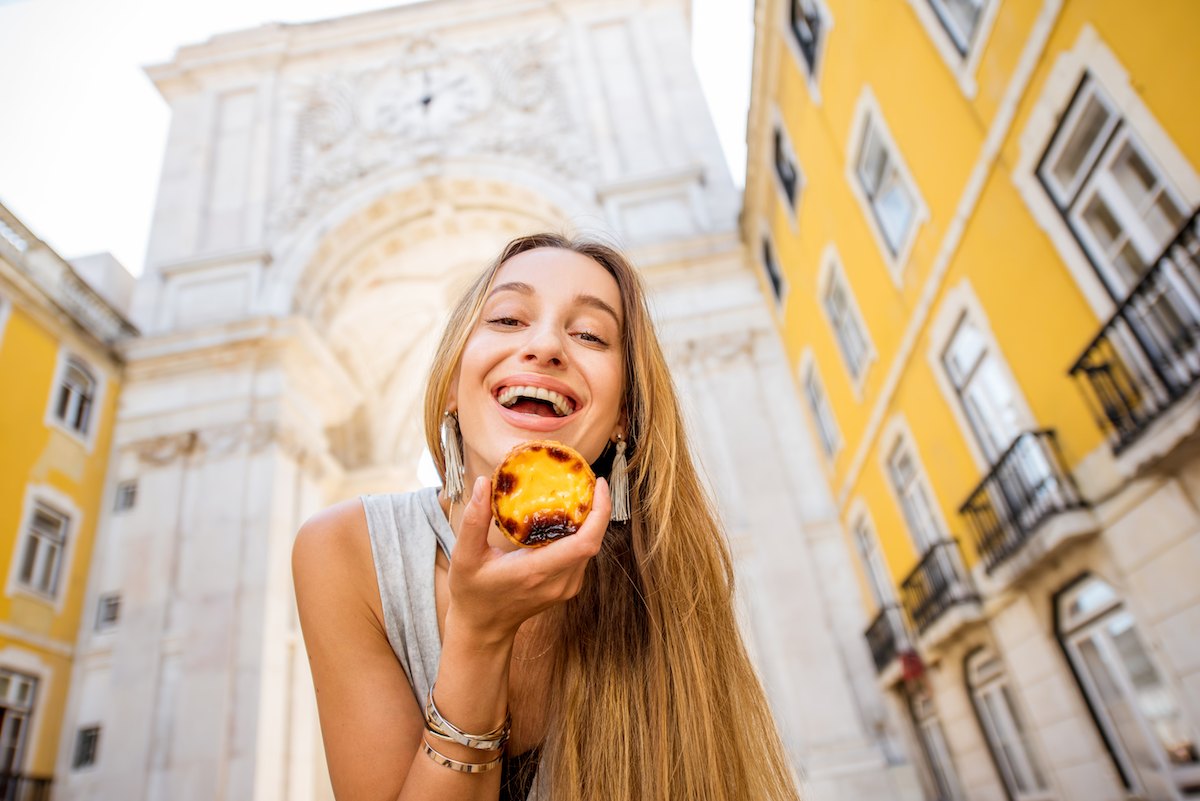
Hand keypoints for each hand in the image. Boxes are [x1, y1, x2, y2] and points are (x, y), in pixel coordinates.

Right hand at [446, 475, 610, 644]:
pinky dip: (583, 534)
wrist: (483, 629)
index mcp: (537, 572)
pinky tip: (570, 517)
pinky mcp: (567, 587)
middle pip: (594, 541)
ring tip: (580, 493)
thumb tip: (482, 483)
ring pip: (591, 548)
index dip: (599, 512)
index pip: (585, 542)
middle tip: (588, 481)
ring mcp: (566, 587)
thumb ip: (473, 520)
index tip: (597, 484)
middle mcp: (558, 581)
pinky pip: (583, 556)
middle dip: (598, 509)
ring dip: (592, 521)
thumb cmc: (472, 593)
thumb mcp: (465, 556)